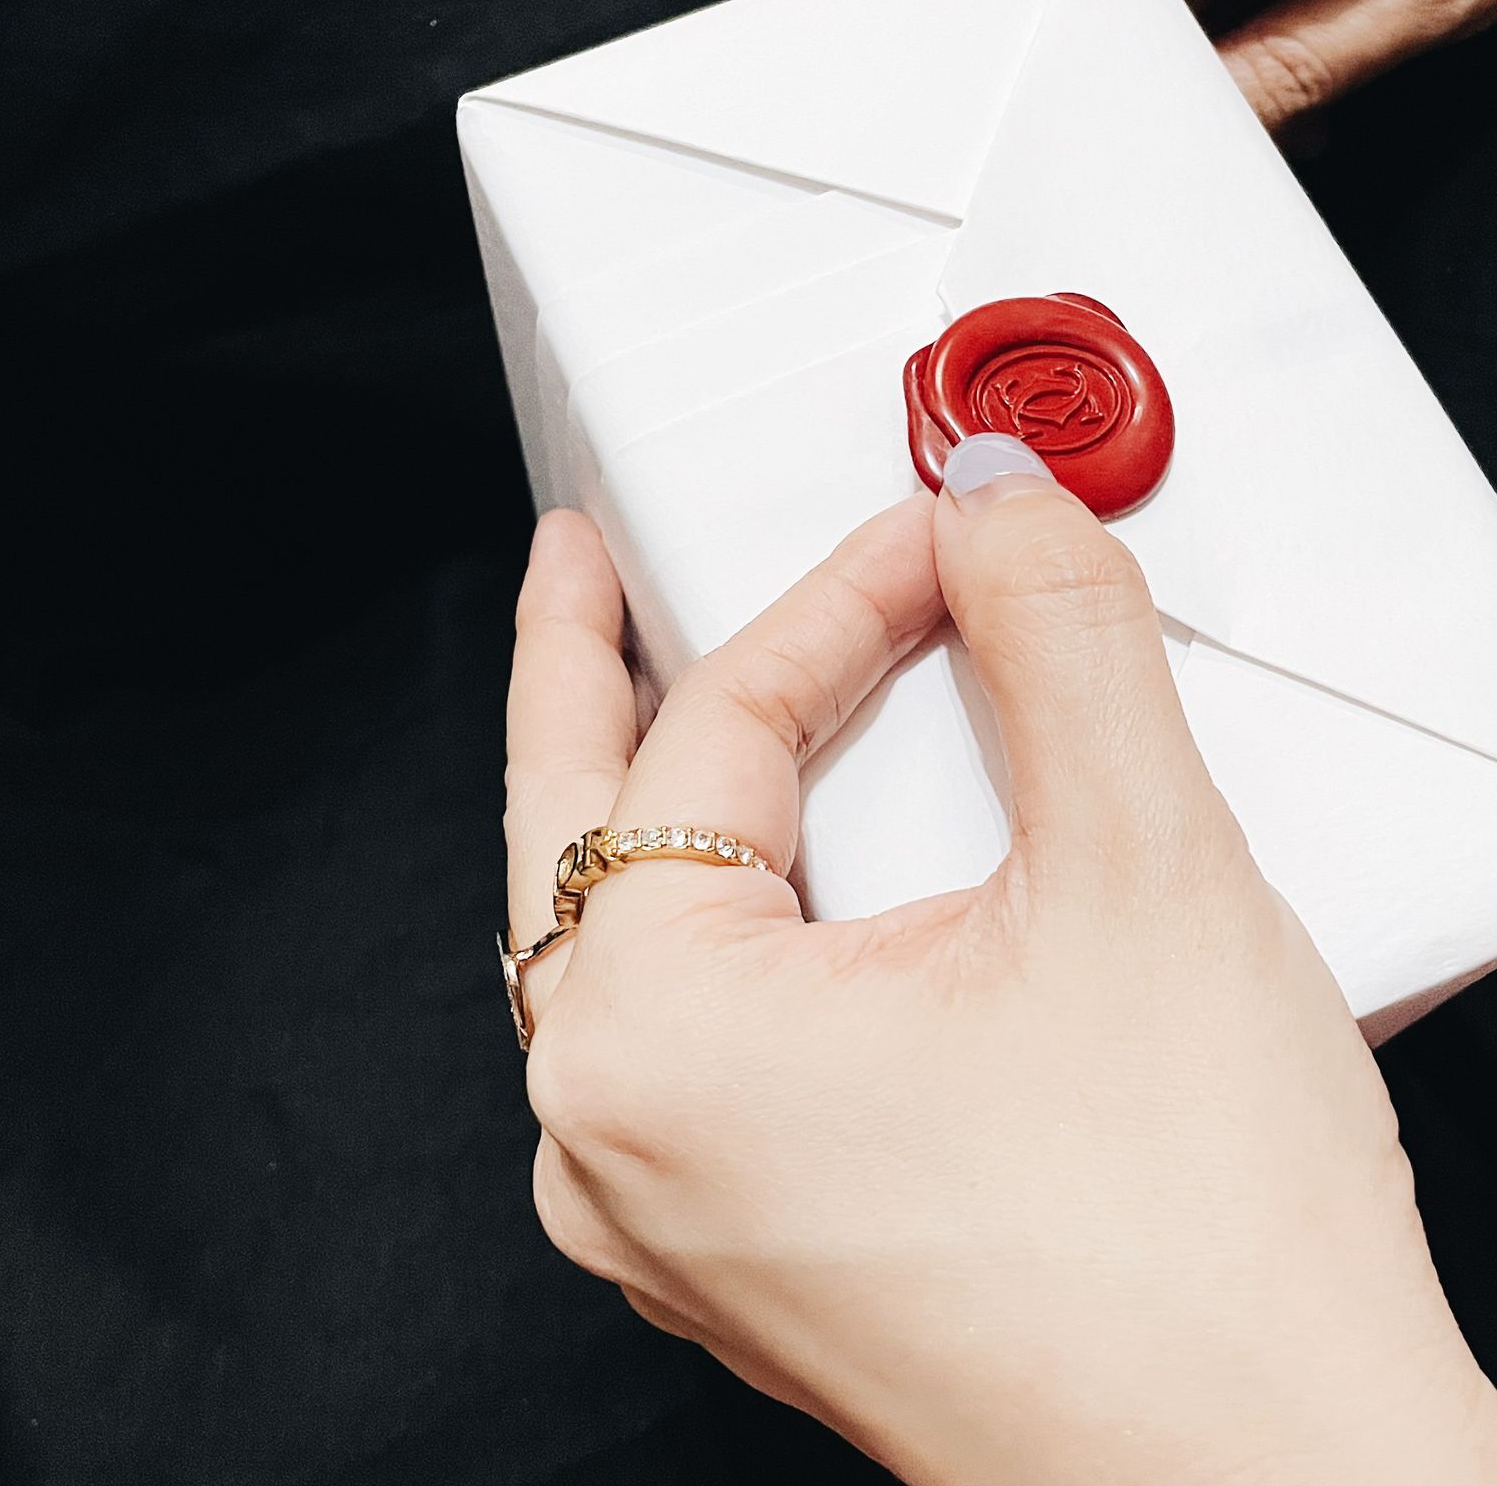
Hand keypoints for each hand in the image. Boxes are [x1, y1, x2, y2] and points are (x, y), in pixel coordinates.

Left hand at [504, 455, 1496, 1484]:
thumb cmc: (1199, 1263)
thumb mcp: (1139, 874)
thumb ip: (1056, 641)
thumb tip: (999, 513)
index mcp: (652, 1038)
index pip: (716, 730)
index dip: (834, 595)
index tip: (932, 536)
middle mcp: (617, 1139)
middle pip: (579, 830)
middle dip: (580, 674)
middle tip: (578, 564)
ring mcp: (673, 1213)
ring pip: (630, 941)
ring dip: (666, 804)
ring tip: (675, 702)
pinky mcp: (749, 1250)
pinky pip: (691, 1037)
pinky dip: (734, 923)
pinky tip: (791, 880)